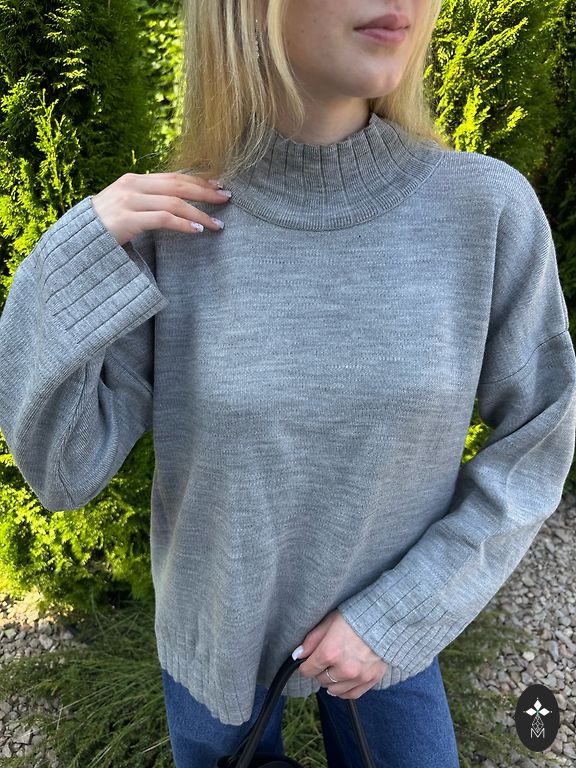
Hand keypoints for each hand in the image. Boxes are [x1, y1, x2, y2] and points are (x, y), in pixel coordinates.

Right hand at [91, 172, 231, 246]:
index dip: (198, 180)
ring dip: (200, 213)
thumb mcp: (127, 205)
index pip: (173, 176)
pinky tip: (198, 230)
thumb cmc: (106, 225)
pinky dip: (184, 224)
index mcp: (135, 179)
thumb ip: (149, 200)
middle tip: (227, 198)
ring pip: (174, 202)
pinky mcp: (128, 220)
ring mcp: (129, 202)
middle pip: (177, 184)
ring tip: (217, 224)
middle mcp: (133, 186)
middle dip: (205, 191)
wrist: (78, 239)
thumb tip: (178, 202)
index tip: (219, 185)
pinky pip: (163, 219)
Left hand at [294, 610, 387, 698]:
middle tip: (326, 659)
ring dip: (331, 681)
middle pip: (321, 679)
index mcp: (330, 652)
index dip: (305, 665)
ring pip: (334, 690)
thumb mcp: (329, 622)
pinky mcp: (371, 680)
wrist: (384, 620)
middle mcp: (343, 668)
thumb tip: (298, 655)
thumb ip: (312, 640)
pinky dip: (344, 690)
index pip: (308, 670)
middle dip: (320, 670)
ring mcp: (358, 677)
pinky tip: (343, 681)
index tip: (308, 661)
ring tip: (335, 669)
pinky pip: (351, 695)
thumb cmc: (355, 617)